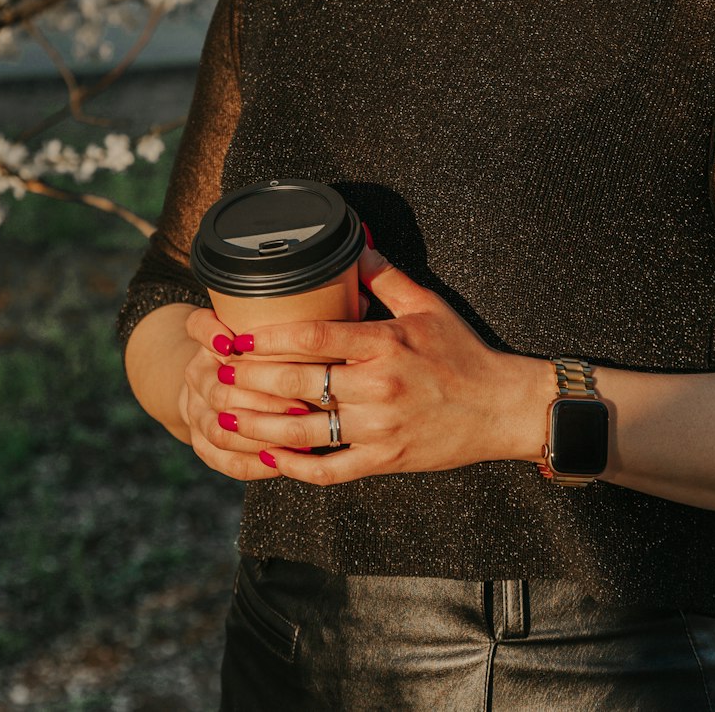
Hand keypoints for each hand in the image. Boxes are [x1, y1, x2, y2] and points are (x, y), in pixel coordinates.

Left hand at [182, 240, 544, 484]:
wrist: (500, 408)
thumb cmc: (463, 353)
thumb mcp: (428, 305)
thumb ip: (387, 277)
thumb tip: (356, 245)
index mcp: (384, 344)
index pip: (313, 339)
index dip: (266, 337)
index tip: (233, 333)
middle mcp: (377, 388)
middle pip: (297, 384)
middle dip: (249, 378)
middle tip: (214, 370)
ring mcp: (379, 429)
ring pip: (305, 431)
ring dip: (258, 425)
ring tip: (223, 416)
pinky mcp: (385, 462)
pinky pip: (330, 470)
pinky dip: (295, 467)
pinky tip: (268, 458)